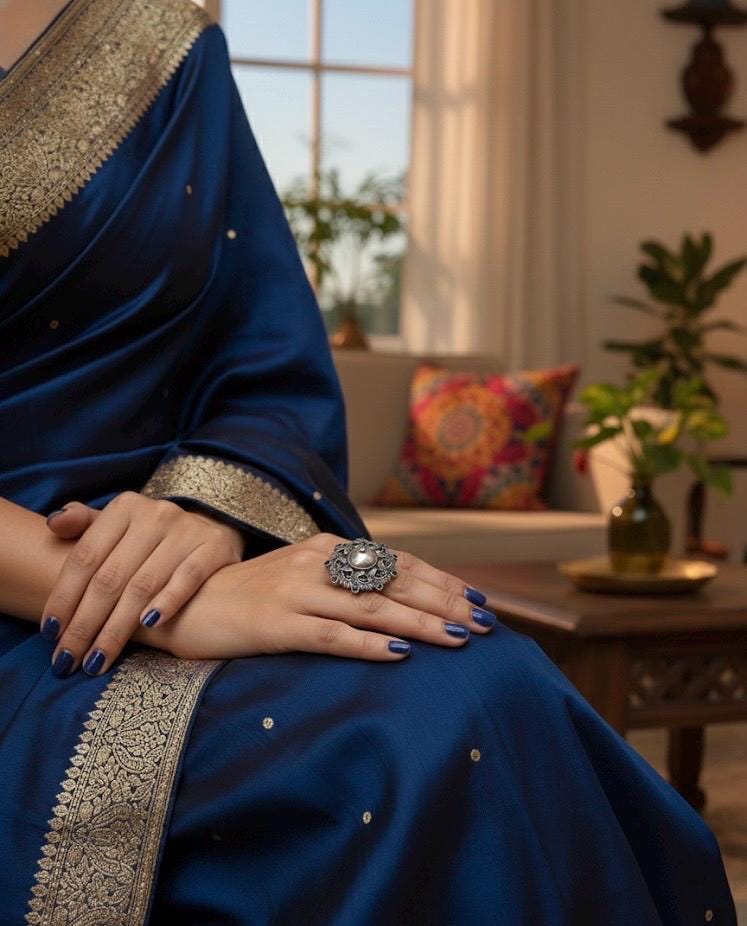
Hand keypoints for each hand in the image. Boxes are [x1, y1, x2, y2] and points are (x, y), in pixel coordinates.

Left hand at [41, 493, 244, 676]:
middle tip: (68, 659)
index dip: (64, 596)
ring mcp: (187, 530)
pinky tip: (149, 626)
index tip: (50, 633)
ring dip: (117, 628)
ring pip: (143, 585)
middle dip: (85, 624)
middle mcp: (156, 514)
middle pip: (110, 577)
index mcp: (125, 507)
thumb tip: (54, 523)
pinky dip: (167, 602)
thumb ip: (84, 526)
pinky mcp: (214, 547)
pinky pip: (187, 579)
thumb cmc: (154, 539)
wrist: (214, 531)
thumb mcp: (119, 526)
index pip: (86, 557)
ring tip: (98, 659)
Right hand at [151, 533, 496, 661]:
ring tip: (458, 639)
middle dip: (443, 602)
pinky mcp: (275, 624)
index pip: (395, 562)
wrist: (186, 602)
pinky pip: (330, 635)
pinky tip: (399, 655)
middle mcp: (317, 563)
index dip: (439, 580)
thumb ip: (343, 580)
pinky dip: (368, 644)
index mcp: (326, 548)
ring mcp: (296, 592)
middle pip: (393, 582)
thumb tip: (396, 595)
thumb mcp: (301, 576)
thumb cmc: (251, 594)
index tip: (476, 599)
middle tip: (484, 624)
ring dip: (419, 623)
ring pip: (370, 607)